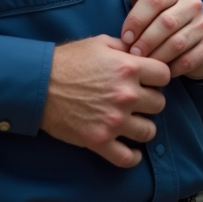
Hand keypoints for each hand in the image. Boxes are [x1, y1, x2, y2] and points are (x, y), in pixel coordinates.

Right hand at [41, 35, 169, 167]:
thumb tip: (140, 53)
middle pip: (160, 104)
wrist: (38, 84)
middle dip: (150, 101)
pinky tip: (129, 148)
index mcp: (128, 68)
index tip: (149, 80)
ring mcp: (113, 120)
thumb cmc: (68, 61)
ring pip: (148, 131)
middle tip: (138, 101)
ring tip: (132, 122)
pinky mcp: (99, 140)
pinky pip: (127, 158)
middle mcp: (125, 95)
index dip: (158, 77)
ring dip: (142, 126)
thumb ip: (125, 48)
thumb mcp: (100, 43)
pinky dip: (131, 156)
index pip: (165, 75)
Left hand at [122, 0, 202, 79]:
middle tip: (133, 54)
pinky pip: (188, 60)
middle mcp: (193, 4)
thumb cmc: (162, 21)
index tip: (125, 37)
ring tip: (145, 64)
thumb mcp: (149, 5)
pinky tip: (163, 71)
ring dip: (157, 56)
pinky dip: (172, 68)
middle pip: (165, 22)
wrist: (193, 42)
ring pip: (177, 43)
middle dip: (146, 41)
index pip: (154, 0)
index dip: (136, 20)